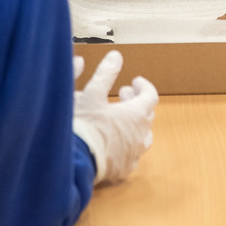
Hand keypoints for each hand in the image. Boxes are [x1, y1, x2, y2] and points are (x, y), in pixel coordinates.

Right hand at [72, 50, 157, 183]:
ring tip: (121, 119)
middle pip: (147, 115)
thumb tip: (116, 56)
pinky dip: (127, 145)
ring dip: (134, 125)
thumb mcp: (92, 94)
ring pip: (143, 136)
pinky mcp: (123, 169)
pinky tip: (115, 143)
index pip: (151, 96)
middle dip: (136, 102)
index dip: (144, 86)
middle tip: (123, 94)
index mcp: (136, 114)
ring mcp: (134, 154)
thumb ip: (105, 73)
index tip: (135, 81)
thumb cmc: (84, 126)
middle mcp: (140, 135)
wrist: (74, 161)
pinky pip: (132, 155)